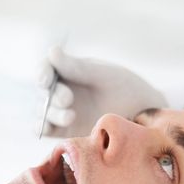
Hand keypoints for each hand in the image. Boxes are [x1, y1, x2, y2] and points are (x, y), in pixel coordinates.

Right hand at [36, 47, 167, 137]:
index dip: (42, 72)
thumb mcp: (104, 75)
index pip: (47, 67)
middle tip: (68, 99)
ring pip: (44, 112)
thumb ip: (78, 67)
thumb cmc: (125, 88)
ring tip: (71, 116)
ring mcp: (62, 110)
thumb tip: (52, 52)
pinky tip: (47, 129)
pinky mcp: (65, 130)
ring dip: (51, 114)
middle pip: (45, 92)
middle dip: (53, 95)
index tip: (46, 79)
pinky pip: (47, 129)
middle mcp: (62, 89)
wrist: (141, 115)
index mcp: (69, 70)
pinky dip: (42, 129)